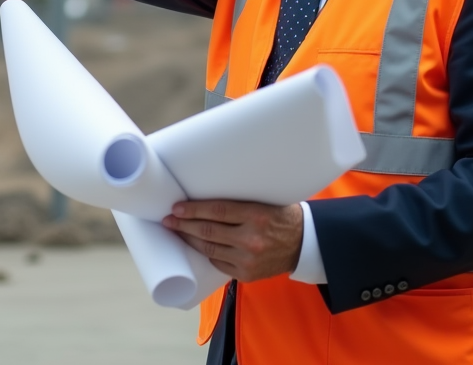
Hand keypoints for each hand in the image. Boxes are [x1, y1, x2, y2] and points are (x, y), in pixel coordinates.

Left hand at [163, 200, 302, 281]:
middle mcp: (250, 239)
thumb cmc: (282, 217)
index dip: (193, 209)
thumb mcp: (264, 202)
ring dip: (189, 239)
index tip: (176, 207)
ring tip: (176, 230)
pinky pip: (218, 262)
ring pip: (209, 248)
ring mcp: (247, 259)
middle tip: (168, 219)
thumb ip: (238, 204)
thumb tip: (205, 197)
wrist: (304, 244)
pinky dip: (206, 253)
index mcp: (256, 215)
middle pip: (208, 230)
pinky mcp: (246, 274)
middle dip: (184, 224)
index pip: (216, 211)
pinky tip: (196, 244)